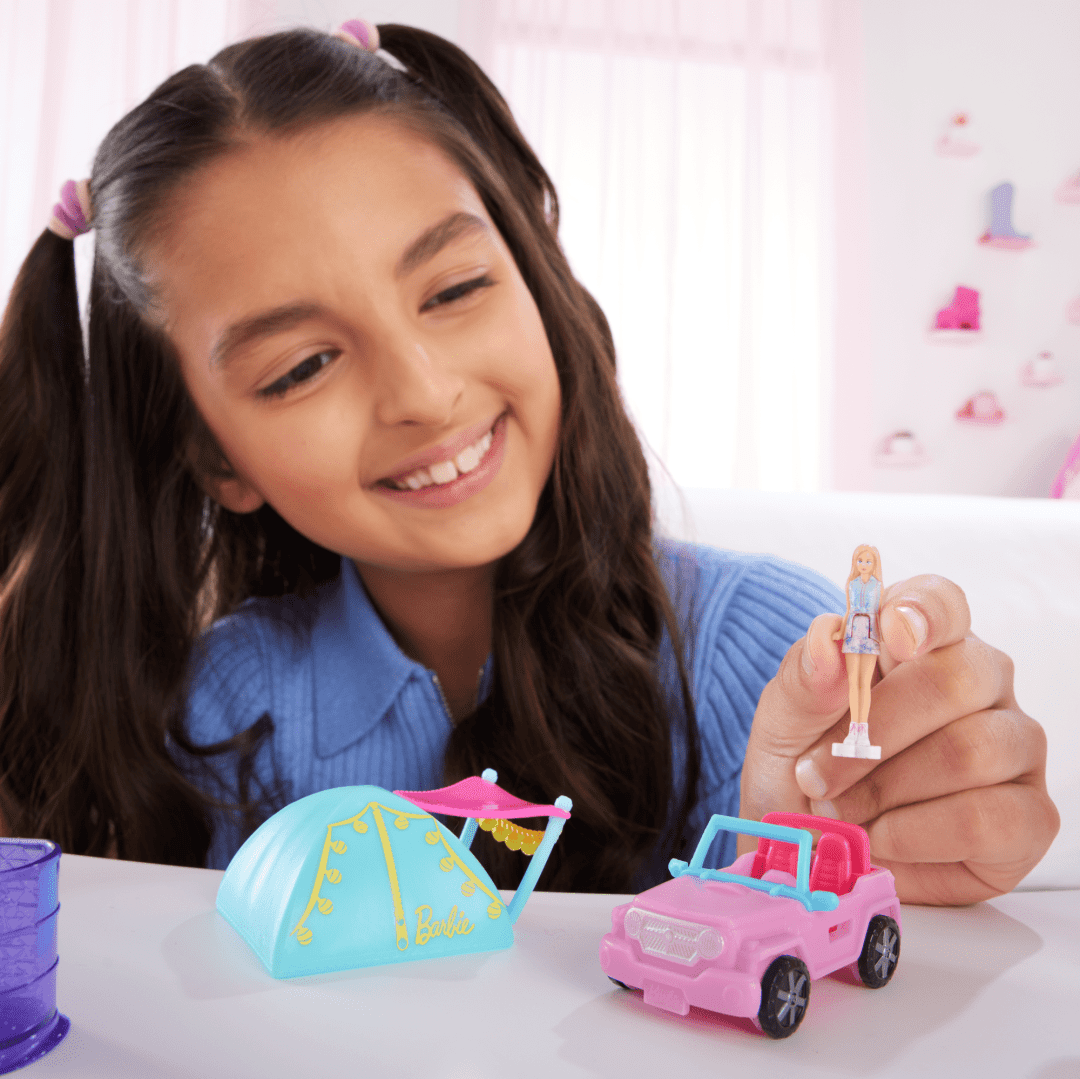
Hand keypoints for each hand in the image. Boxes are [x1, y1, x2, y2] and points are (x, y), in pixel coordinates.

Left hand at [739, 575, 1059, 904]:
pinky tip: (882, 838)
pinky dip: (916, 835)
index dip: (919, 613)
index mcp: (923, 642)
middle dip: (874, 733)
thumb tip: (830, 638)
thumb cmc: (806, 768)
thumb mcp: (783, 721)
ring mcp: (1014, 748)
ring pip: (970, 752)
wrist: (811, 849)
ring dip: (886, 790)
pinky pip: (986, 820)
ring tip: (840, 811)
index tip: (885, 634)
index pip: (942, 603)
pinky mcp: (1029, 817)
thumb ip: (804, 678)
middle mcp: (982, 684)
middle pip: (955, 680)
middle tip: (817, 774)